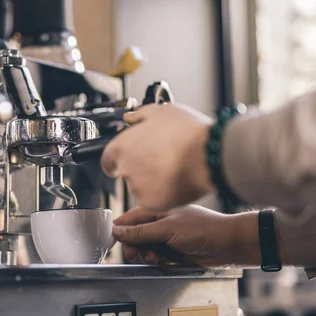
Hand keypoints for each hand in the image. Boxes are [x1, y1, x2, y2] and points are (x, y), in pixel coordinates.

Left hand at [100, 104, 214, 211]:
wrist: (207, 156)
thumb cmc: (187, 133)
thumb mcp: (161, 112)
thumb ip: (140, 116)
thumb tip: (130, 119)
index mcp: (121, 147)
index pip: (108, 159)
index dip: (120, 158)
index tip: (131, 157)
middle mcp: (125, 169)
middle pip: (126, 172)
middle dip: (140, 168)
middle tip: (160, 160)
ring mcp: (137, 188)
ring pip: (141, 187)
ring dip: (152, 181)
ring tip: (173, 168)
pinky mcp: (151, 203)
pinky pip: (154, 200)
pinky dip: (163, 194)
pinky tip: (176, 181)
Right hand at [112, 205, 260, 268]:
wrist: (229, 245)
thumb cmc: (203, 229)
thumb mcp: (167, 229)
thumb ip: (140, 231)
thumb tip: (117, 230)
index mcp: (157, 210)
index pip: (129, 219)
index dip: (119, 230)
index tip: (112, 241)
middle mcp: (161, 222)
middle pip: (136, 235)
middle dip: (134, 246)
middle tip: (134, 255)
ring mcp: (168, 236)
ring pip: (146, 248)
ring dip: (147, 254)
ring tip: (154, 257)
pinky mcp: (175, 250)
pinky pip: (159, 256)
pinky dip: (160, 260)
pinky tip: (166, 260)